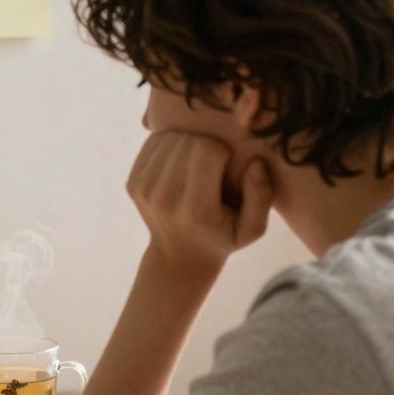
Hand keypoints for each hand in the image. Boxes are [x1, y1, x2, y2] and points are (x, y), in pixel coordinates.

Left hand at [126, 131, 272, 270]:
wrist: (178, 257)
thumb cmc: (222, 238)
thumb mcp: (252, 229)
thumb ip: (262, 197)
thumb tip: (256, 163)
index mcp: (195, 209)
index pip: (207, 151)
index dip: (223, 150)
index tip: (227, 163)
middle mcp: (164, 198)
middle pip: (188, 141)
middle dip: (205, 144)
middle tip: (213, 162)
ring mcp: (144, 190)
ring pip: (169, 137)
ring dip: (187, 142)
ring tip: (197, 161)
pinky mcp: (131, 183)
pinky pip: (153, 142)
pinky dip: (169, 144)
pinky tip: (180, 161)